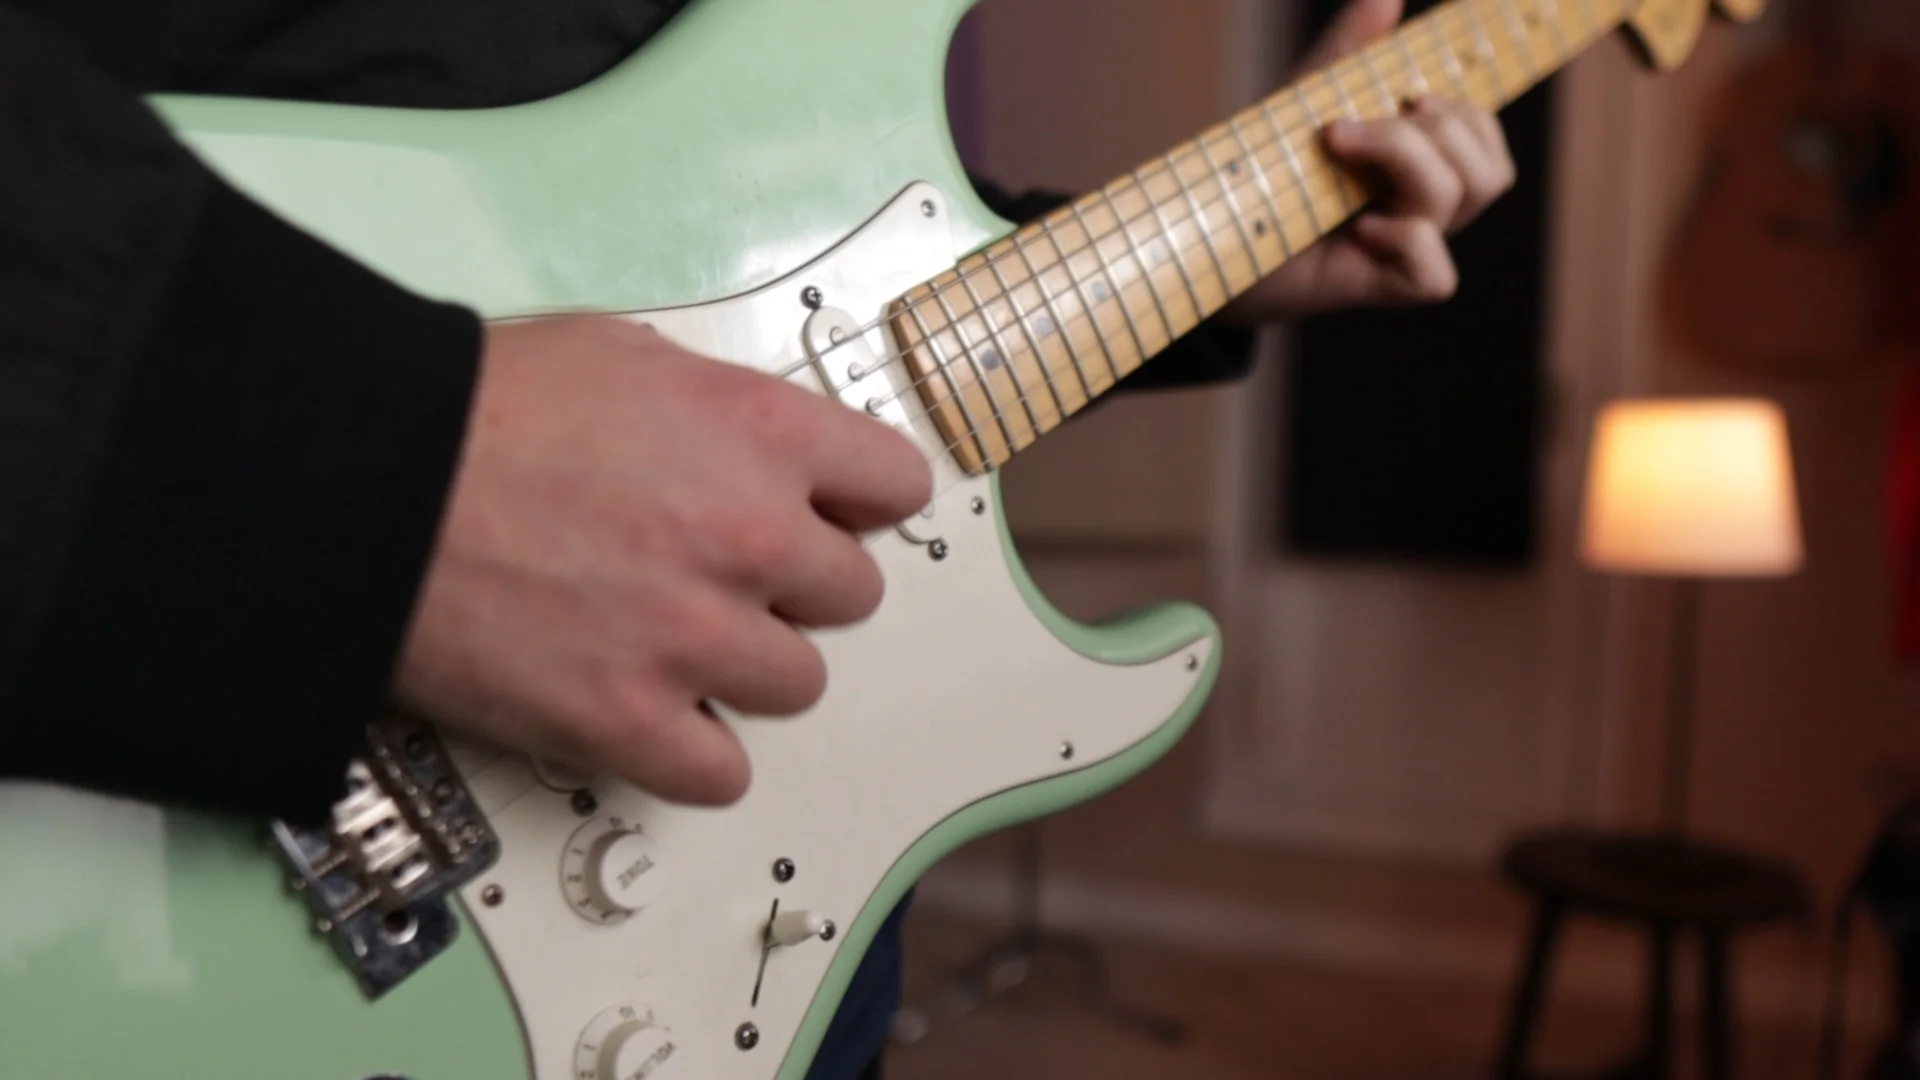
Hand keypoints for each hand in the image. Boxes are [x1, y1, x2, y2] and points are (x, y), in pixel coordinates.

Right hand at [395, 315, 932, 804]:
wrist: (367, 482)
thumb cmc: (477, 408)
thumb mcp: (622, 356)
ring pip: (798, 684)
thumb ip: (718, 410)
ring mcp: (697, 639)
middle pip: (851, 594)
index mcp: (762, 434)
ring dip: (746, 668)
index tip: (831, 514)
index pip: (895, 484)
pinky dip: (694, 753)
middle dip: (793, 586)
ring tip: (676, 642)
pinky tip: (654, 715)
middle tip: (723, 574)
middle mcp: (751, 539)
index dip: (859, 501)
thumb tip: (752, 451)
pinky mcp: (630, 723)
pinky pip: (724, 772)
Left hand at [1225, 0, 1515, 322]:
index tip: (1412, 93)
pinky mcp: (1381, 287)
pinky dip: (1404, 239)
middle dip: (1431, 128)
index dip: (1471, 112)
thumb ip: (1349, 51)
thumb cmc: (1259, 169)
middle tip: (1350, 125)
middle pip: (1489, 171)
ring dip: (1408, 158)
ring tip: (1341, 148)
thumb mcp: (1306, 98)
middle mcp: (1421, 209)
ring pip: (1463, 199)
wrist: (1204, 234)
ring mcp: (1405, 250)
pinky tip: (1358, 230)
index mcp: (1419, 165)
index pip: (1483, 137)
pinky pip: (1435, 274)